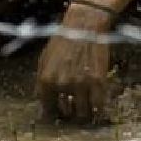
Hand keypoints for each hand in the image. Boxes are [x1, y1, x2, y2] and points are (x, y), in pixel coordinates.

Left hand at [36, 5, 112, 123]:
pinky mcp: (98, 81)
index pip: (47, 109)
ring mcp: (81, 84)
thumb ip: (42, 82)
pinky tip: (98, 110)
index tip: (58, 115)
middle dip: (69, 115)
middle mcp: (62, 85)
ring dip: (84, 115)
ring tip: (85, 113)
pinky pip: (99, 105)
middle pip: (66, 114)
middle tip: (73, 113)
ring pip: (83, 113)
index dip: (53, 115)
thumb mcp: (44, 60)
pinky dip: (99, 110)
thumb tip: (41, 100)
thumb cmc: (63, 40)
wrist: (84, 25)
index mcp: (46, 80)